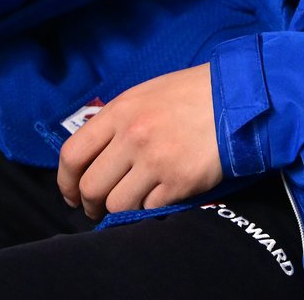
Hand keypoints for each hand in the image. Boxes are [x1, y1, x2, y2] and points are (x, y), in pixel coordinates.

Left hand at [55, 64, 222, 217]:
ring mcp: (156, 161)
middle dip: (90, 204)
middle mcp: (133, 136)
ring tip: (132, 202)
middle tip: (99, 207)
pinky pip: (149, 209)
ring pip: (117, 205)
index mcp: (120, 112)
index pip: (72, 155)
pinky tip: (160, 195)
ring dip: (121, 209)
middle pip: (91, 187)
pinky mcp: (180, 182)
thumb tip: (94, 156)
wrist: (237, 99)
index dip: (66, 182)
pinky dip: (151, 208)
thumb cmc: (190, 95)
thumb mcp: (145, 95)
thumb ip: (117, 122)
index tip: (72, 194)